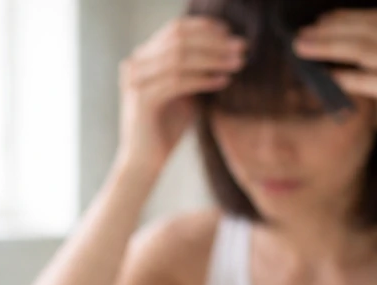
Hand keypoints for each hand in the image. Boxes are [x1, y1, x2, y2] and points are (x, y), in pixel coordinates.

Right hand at [117, 17, 245, 176]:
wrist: (145, 163)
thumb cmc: (166, 130)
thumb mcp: (184, 94)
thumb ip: (196, 72)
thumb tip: (225, 51)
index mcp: (143, 58)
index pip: (175, 29)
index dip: (204, 28)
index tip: (231, 34)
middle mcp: (136, 64)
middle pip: (179, 39)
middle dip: (213, 42)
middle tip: (241, 47)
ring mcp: (136, 80)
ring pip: (179, 58)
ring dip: (212, 58)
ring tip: (237, 64)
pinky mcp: (142, 98)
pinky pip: (177, 81)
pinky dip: (202, 79)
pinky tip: (223, 81)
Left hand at [294, 9, 376, 174]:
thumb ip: (373, 68)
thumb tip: (335, 56)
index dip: (345, 18)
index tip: (318, 23)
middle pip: (367, 28)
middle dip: (331, 28)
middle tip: (301, 34)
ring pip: (363, 47)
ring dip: (328, 45)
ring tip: (302, 48)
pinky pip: (364, 78)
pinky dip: (341, 76)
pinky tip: (322, 78)